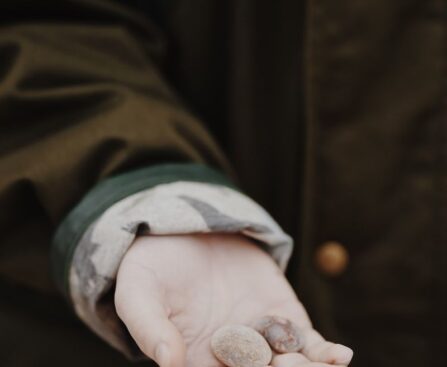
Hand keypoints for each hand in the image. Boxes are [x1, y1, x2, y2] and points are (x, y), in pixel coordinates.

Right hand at [115, 233, 352, 366]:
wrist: (182, 232)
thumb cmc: (151, 266)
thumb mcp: (139, 293)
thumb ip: (149, 328)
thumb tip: (168, 364)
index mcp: (195, 360)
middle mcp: (231, 354)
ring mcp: (259, 335)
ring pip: (289, 366)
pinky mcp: (280, 312)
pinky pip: (305, 339)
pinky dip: (322, 351)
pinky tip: (338, 355)